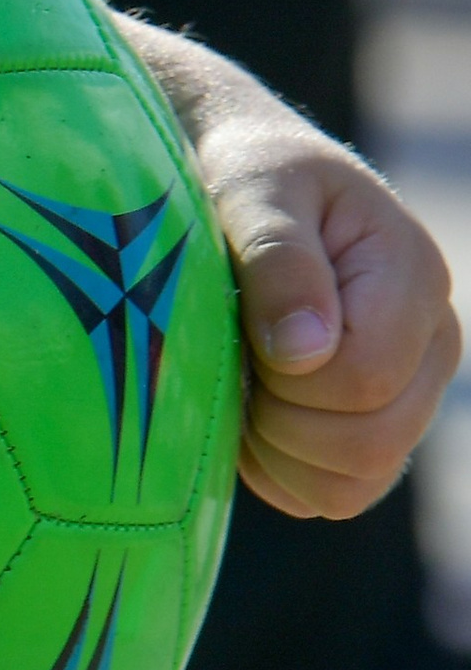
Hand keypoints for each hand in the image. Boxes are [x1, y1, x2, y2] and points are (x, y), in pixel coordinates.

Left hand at [127, 23, 459, 519]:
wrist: (241, 186)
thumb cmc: (246, 174)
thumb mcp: (252, 191)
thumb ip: (279, 259)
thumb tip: (307, 351)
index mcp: (415, 278)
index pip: (365, 378)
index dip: (288, 374)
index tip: (243, 325)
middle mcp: (432, 343)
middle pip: (370, 444)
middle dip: (281, 418)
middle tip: (237, 359)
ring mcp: (409, 393)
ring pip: (354, 484)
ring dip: (277, 451)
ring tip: (242, 382)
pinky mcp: (372, 427)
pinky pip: (332, 495)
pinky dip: (279, 472)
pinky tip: (248, 413)